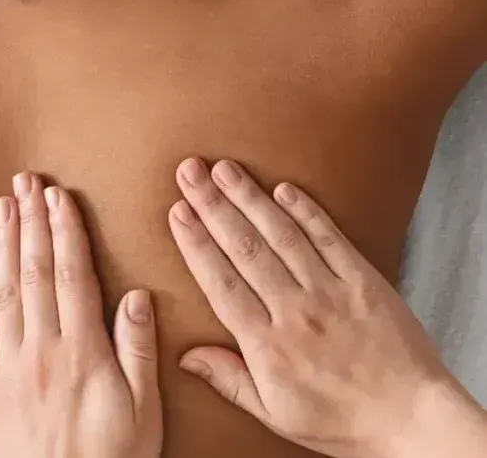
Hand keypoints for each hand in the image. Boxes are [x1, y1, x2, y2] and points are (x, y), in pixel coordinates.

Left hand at [0, 173, 162, 457]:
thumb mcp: (142, 410)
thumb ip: (138, 349)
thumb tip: (136, 294)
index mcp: (82, 350)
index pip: (72, 275)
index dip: (65, 232)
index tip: (59, 196)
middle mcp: (41, 349)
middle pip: (35, 272)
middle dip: (32, 222)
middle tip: (27, 182)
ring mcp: (9, 366)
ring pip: (5, 292)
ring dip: (3, 245)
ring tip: (3, 206)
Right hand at [169, 158, 457, 457]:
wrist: (411, 418)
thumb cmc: (342, 421)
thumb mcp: (277, 413)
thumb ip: (230, 380)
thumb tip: (187, 355)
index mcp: (268, 345)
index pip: (222, 283)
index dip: (196, 243)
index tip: (178, 211)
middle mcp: (295, 311)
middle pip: (245, 248)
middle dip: (213, 205)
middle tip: (190, 171)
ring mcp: (330, 291)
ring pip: (281, 234)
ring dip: (250, 197)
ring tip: (225, 168)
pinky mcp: (362, 279)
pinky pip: (329, 237)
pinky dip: (305, 210)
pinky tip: (283, 187)